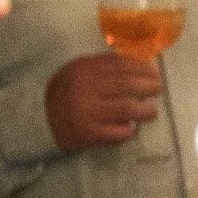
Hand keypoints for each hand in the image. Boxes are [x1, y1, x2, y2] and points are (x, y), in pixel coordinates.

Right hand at [46, 51, 162, 149]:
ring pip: (127, 109)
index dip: (142, 68)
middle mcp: (85, 89)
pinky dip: (129, 130)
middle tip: (158, 89)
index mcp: (84, 70)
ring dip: (145, 110)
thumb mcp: (78, 71)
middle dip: (149, 86)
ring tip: (151, 111)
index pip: (121, 65)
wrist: (38, 119)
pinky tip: (132, 128)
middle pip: (127, 85)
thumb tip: (139, 62)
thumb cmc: (65, 92)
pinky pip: (118, 132)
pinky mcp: (89, 134)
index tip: (154, 72)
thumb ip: (104, 65)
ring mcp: (87, 112)